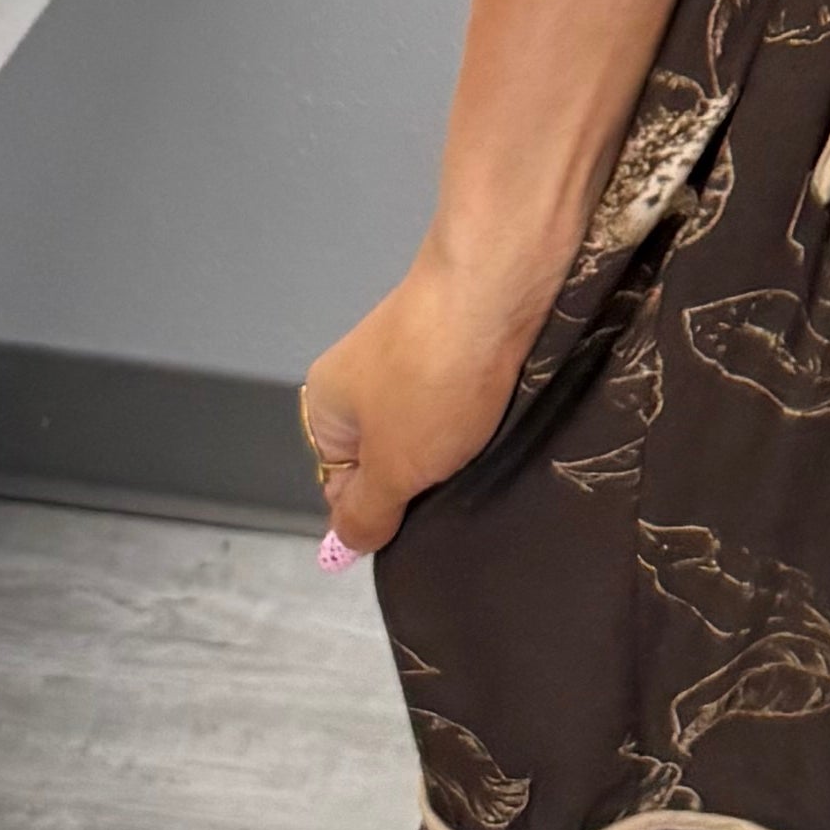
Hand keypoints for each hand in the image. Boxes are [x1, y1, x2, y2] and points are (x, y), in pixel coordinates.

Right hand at [298, 237, 556, 562]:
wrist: (496, 286)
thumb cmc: (431, 381)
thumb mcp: (392, 468)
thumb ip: (365, 512)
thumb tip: (343, 543)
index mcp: (327, 406)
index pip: (341, 486)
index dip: (379, 508)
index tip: (415, 514)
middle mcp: (361, 376)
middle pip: (388, 455)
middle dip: (421, 478)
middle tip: (454, 489)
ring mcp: (411, 354)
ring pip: (432, 428)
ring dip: (458, 446)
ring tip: (484, 452)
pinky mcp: (460, 339)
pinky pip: (465, 397)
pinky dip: (482, 412)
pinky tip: (503, 420)